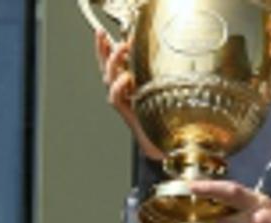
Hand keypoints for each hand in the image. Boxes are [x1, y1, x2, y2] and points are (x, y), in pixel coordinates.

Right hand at [94, 31, 163, 160]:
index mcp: (128, 83)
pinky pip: (115, 96)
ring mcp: (121, 100)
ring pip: (109, 77)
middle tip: (102, 33)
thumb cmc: (166, 117)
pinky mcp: (125, 111)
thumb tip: (168, 57)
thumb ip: (158, 76)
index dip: (106, 46)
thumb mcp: (162, 91)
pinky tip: (126, 77)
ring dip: (113, 61)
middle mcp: (121, 90)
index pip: (113, 61)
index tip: (103, 31)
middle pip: (105, 66)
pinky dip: (120, 85)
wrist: (164, 143)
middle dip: (102, 48)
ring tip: (121, 47)